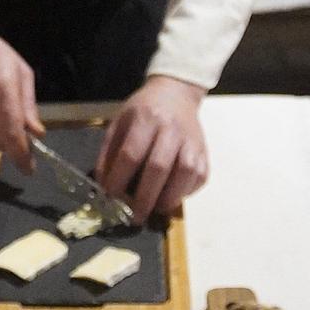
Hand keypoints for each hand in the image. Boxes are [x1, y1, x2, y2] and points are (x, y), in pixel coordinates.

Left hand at [94, 76, 207, 221]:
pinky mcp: (204, 151)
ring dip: (169, 197)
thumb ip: (109, 153)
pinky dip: (185, 192)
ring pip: (185, 173)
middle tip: (135, 216)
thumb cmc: (143, 111)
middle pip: (159, 167)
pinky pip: (199, 177)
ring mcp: (192, 140)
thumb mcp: (119, 123)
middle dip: (145, 197)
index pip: (131, 154)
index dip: (119, 179)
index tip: (111, 197)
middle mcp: (171, 129)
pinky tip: (171, 196)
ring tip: (155, 208)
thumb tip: (104, 186)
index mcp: (145, 118)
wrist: (176, 93)